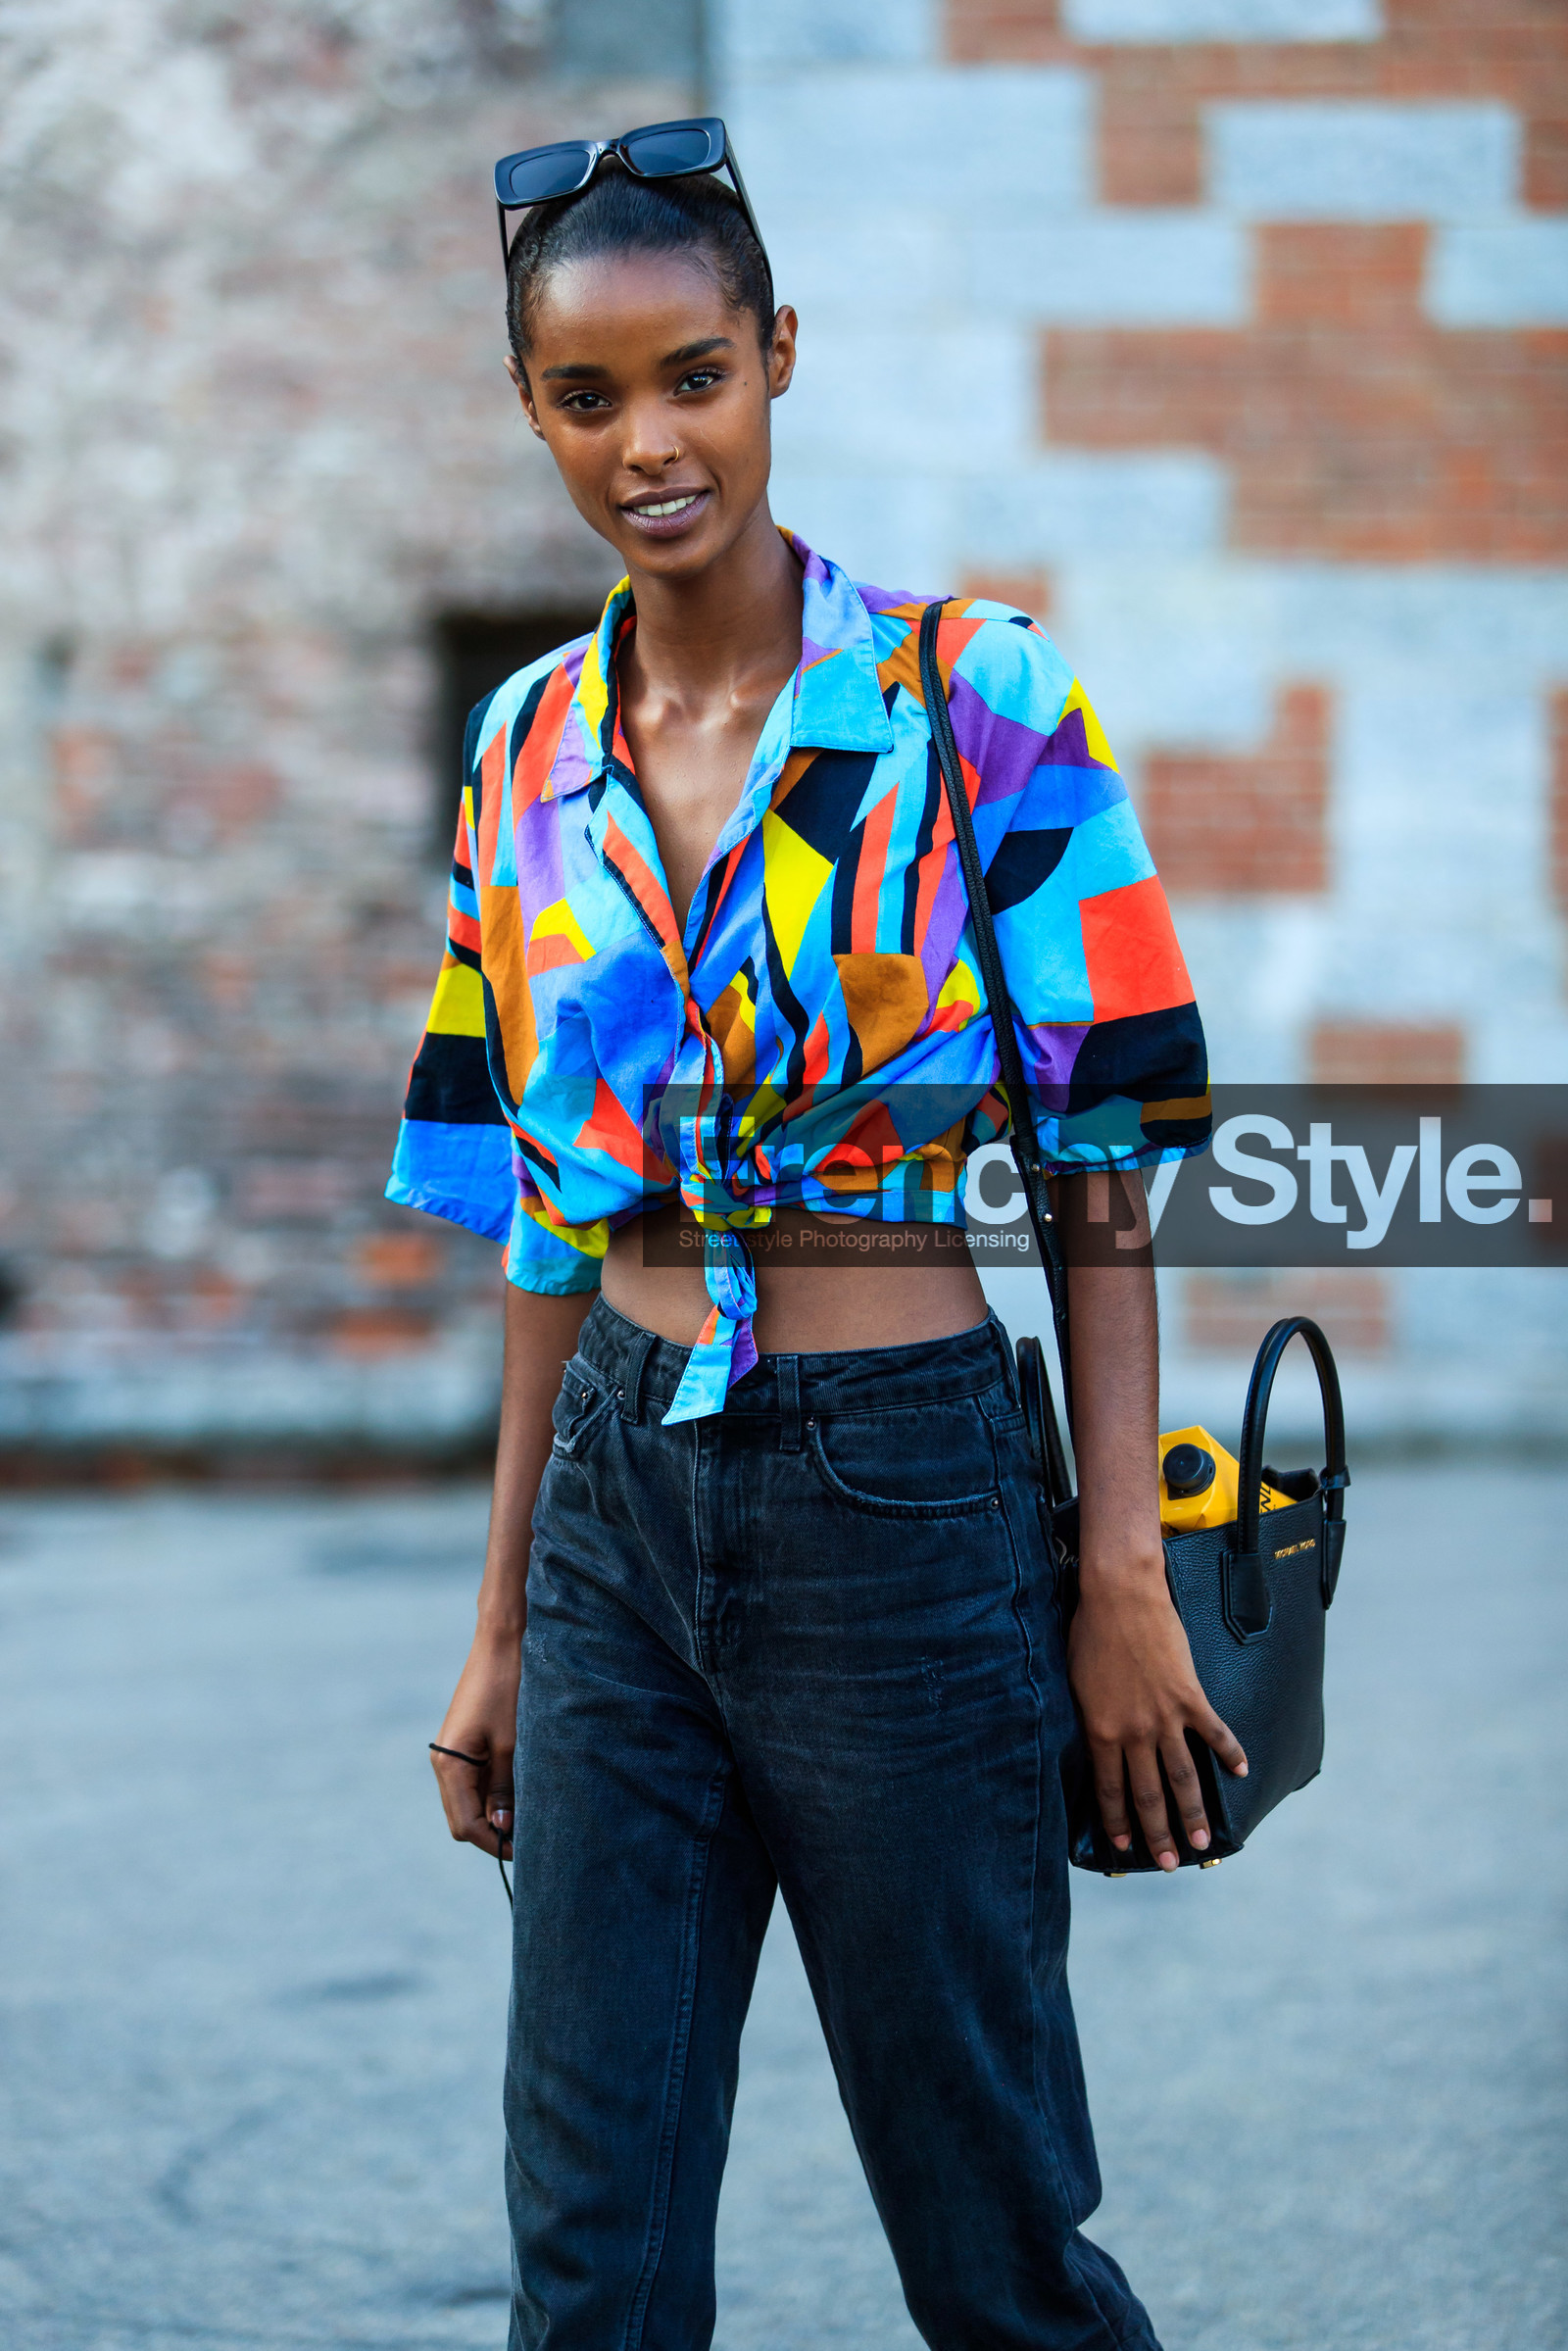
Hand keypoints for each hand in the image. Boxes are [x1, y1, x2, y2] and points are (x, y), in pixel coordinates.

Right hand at [430, 1630, 521, 1861]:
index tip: (527, 1851)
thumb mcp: (513, 1744)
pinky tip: (520, 1792)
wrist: (503, 1641)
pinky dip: (494, 1793)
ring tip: (530, 1815)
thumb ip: (504, 1789)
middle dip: (493, 1832)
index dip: (494, 1843)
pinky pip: (475, 1782)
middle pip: (463, 1818)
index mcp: (449, 1765)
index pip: (466, 1825)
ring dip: (494, 1813)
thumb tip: (501, 1829)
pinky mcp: (465, 1744)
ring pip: (469, 1802)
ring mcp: (453, 1753)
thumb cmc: (510, 1688)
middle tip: (531, 1837)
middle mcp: (444, 1762)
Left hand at [1067, 1558, 1246, 1870]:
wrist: (1120, 1595)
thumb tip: (1094, 1743)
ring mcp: (1165, 1716)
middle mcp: (1134, 1732)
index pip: (1110, 1789)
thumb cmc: (1089, 1633)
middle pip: (1148, 1794)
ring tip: (1203, 1841)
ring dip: (1194, 1812)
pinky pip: (1214, 1733)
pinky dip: (1230, 1754)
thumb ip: (1090, 1718)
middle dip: (1159, 1833)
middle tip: (1169, 1863)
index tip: (1124, 1846)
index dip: (1118, 1820)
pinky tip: (1241, 1773)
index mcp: (1101, 1731)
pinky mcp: (1190, 1696)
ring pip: (1183, 1777)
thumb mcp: (1075, 1683)